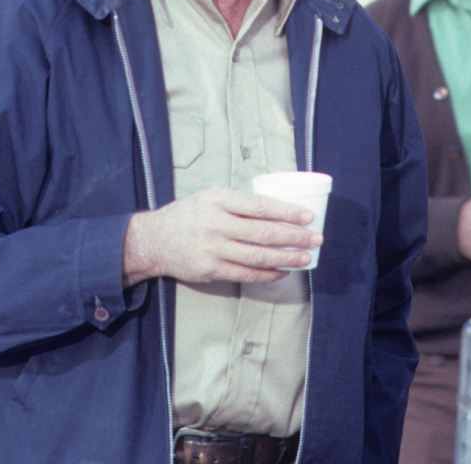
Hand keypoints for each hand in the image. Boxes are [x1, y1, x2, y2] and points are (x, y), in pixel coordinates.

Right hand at [122, 187, 322, 286]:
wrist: (154, 240)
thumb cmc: (188, 214)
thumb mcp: (209, 196)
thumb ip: (237, 202)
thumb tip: (276, 211)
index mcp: (217, 199)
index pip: (259, 206)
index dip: (286, 211)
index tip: (307, 216)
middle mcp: (215, 223)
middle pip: (263, 232)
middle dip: (294, 236)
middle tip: (316, 238)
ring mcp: (212, 249)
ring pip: (257, 256)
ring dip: (286, 258)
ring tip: (306, 257)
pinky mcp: (211, 270)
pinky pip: (246, 274)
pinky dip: (268, 273)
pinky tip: (283, 270)